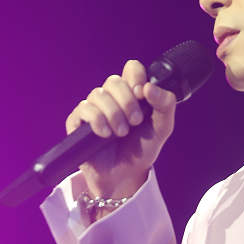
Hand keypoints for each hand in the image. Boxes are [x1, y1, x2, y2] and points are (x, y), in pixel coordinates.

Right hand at [65, 59, 176, 203]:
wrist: (125, 175)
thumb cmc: (142, 149)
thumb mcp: (162, 127)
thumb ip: (165, 104)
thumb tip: (149, 87)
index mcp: (131, 93)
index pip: (131, 68)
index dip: (136, 77)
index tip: (142, 95)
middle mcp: (111, 97)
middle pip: (113, 80)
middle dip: (127, 101)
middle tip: (135, 121)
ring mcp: (93, 108)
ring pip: (98, 94)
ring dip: (113, 114)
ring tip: (121, 133)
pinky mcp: (77, 122)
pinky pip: (84, 109)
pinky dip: (97, 121)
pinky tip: (105, 134)